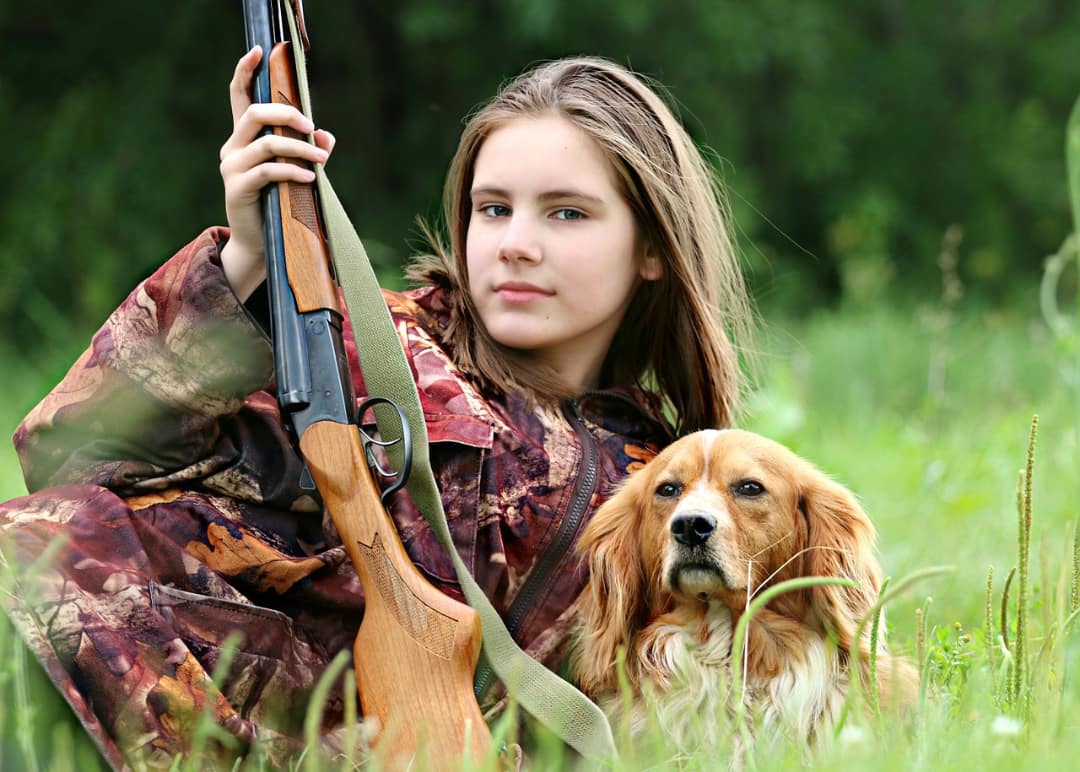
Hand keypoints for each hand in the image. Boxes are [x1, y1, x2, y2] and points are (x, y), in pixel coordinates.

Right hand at [218, 46, 335, 300]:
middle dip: (286, 114)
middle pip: (254, 113)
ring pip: (265, 143)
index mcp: (243, 138)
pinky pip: (268, 172)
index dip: (245, 71)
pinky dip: (292, 172)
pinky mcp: (237, 188)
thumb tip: (327, 138)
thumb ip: (309, 151)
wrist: (261, 243)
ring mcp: (231, 168)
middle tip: (311, 126)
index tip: (258, 51)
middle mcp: (232, 148)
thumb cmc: (280, 203)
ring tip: (321, 160)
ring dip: (299, 149)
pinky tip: (311, 179)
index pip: (238, 96)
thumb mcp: (296, 173)